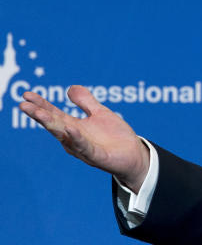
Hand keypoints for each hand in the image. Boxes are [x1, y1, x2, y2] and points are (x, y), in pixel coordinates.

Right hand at [19, 85, 149, 189]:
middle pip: (54, 124)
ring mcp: (84, 148)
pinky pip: (85, 147)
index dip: (41, 104)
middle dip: (39, 114)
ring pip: (65, 136)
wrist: (134, 155)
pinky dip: (77, 138)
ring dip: (51, 124)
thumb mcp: (100, 113)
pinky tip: (70, 128)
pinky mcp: (97, 157)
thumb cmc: (115, 136)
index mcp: (74, 127)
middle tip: (23, 104)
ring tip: (38, 113)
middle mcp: (74, 138)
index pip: (54, 114)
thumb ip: (86, 102)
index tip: (26, 94)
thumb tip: (70, 88)